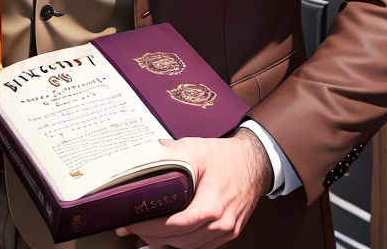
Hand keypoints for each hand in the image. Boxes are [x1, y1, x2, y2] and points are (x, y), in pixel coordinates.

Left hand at [115, 129, 272, 248]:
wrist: (256, 163)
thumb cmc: (227, 157)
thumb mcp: (196, 148)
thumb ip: (170, 153)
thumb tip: (145, 154)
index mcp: (211, 207)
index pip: (173, 226)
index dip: (148, 228)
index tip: (130, 223)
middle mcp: (220, 225)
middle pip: (178, 242)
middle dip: (151, 236)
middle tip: (130, 227)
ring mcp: (225, 232)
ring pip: (189, 248)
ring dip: (166, 243)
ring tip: (145, 233)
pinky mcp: (228, 233)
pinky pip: (201, 247)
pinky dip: (183, 243)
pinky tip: (169, 236)